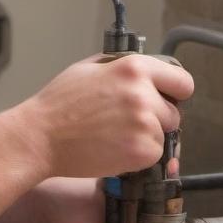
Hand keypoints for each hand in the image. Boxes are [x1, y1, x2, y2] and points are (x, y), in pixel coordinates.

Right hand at [14, 54, 193, 180]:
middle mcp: (143, 94)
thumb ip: (122, 66)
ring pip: (163, 135)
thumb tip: (144, 69)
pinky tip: (114, 148)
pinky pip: (154, 155)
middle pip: (174, 112)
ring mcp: (143, 124)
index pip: (182, 82)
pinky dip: (138, 155)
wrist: (40, 137)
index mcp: (134, 68)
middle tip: (127, 122)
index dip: (174, 93)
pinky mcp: (140, 151)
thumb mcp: (89, 68)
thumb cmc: (59, 105)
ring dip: (146, 138)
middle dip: (156, 118)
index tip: (167, 99)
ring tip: (115, 135)